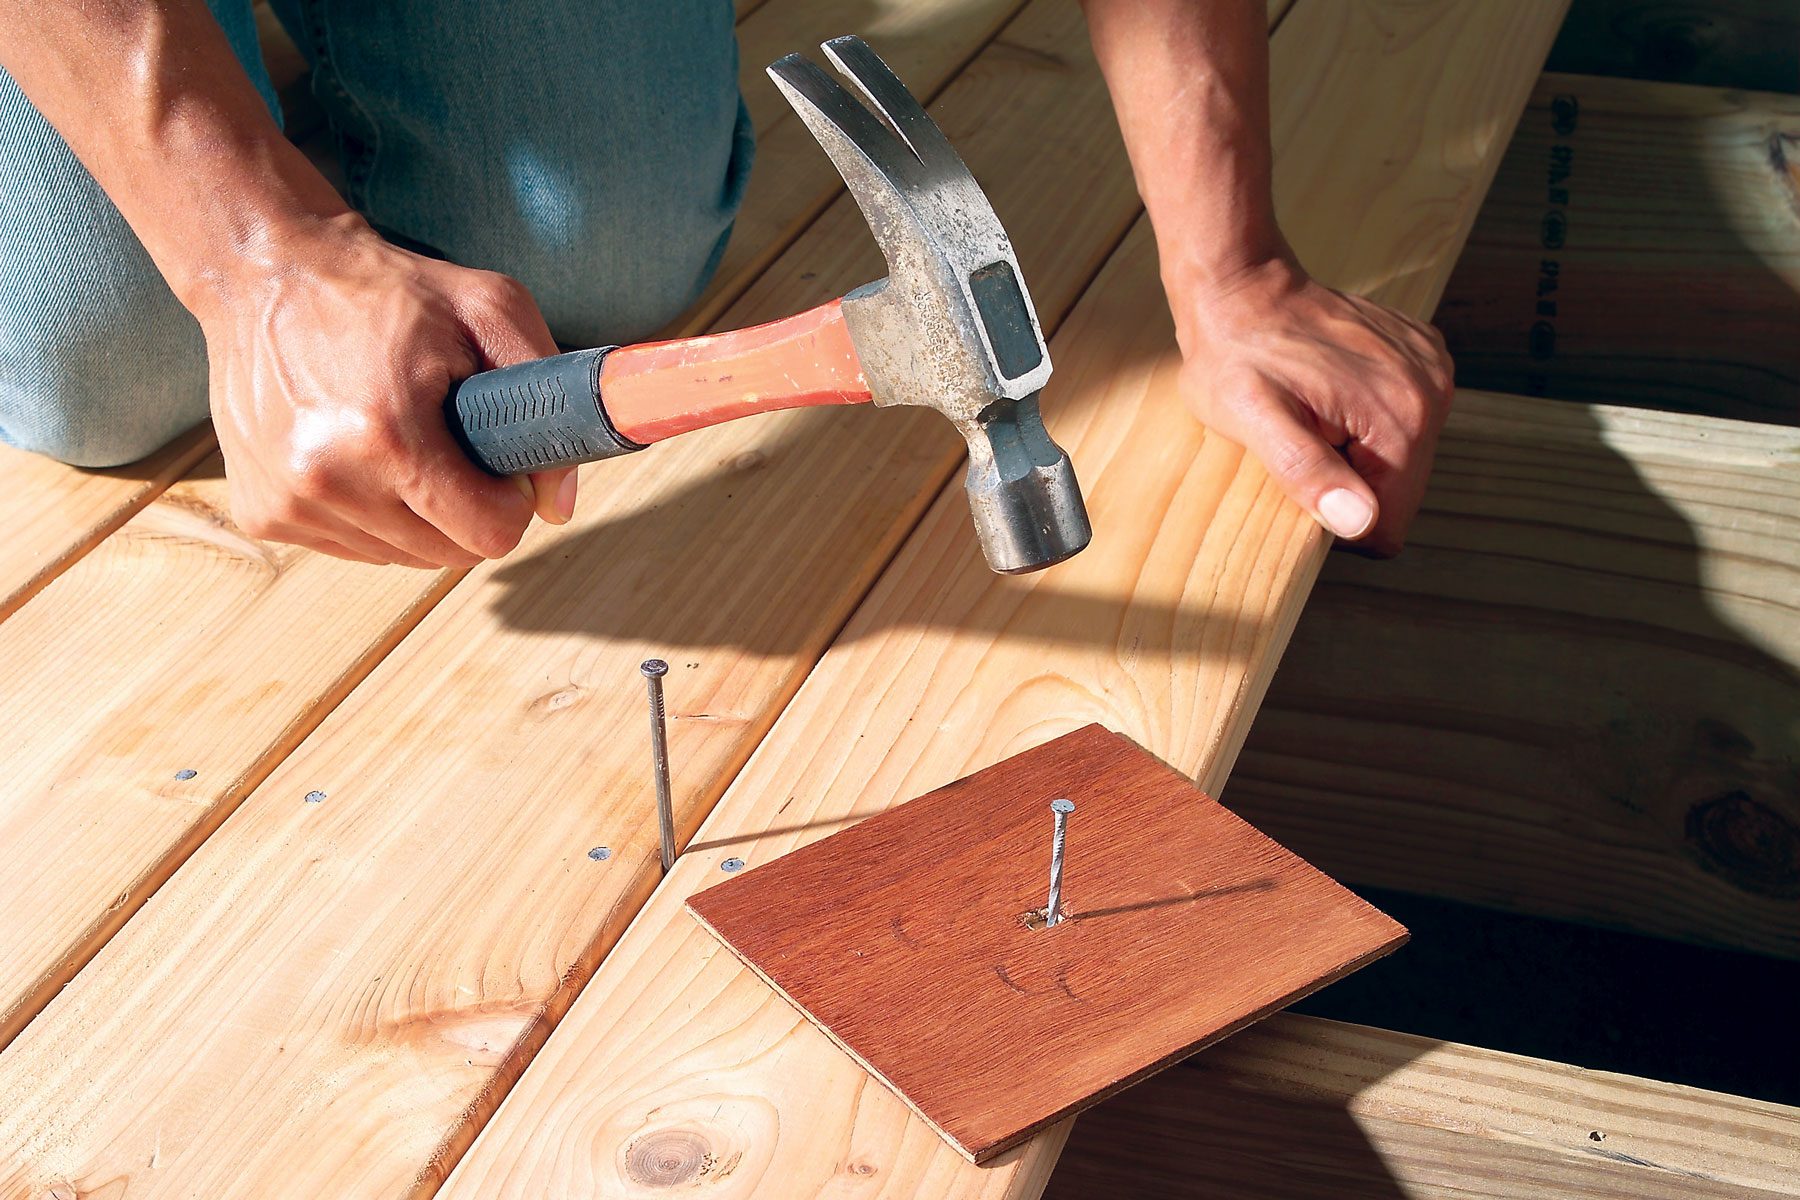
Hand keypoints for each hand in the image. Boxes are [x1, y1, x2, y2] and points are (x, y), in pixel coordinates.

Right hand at [197, 213, 576, 566]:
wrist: (264, 272)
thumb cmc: (387, 289)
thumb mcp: (489, 310)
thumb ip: (546, 398)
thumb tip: (557, 504)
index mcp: (387, 434)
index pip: (487, 534)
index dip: (508, 501)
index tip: (497, 463)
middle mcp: (326, 478)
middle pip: (447, 554)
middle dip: (464, 508)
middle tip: (449, 445)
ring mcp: (286, 501)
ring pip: (400, 556)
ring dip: (414, 514)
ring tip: (396, 441)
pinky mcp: (260, 512)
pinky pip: (351, 547)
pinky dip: (367, 514)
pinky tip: (354, 453)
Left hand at [1173, 257, 1452, 554]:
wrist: (1243, 287)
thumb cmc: (1236, 354)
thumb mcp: (1252, 420)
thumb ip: (1306, 472)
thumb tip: (1358, 521)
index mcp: (1400, 417)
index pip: (1388, 523)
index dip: (1340, 517)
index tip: (1304, 476)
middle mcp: (1431, 392)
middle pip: (1399, 490)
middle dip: (1349, 480)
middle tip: (1304, 435)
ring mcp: (1431, 368)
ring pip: (1403, 457)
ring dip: (1357, 450)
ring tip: (1315, 411)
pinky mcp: (1422, 354)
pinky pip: (1404, 417)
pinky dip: (1367, 416)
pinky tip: (1332, 390)